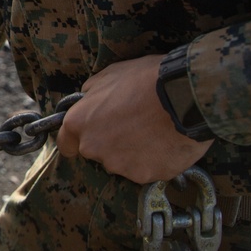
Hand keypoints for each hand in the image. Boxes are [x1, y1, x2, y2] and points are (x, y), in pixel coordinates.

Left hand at [57, 55, 212, 183]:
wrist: (185, 96)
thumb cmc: (147, 80)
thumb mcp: (111, 74)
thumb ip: (93, 92)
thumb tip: (88, 98)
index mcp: (79, 123)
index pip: (66, 144)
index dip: (77, 138)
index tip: (89, 134)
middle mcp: (94, 149)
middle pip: (97, 152)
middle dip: (111, 141)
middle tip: (134, 123)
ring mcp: (119, 166)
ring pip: (122, 163)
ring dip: (133, 151)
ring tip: (154, 130)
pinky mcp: (145, 176)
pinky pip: (147, 169)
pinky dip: (155, 160)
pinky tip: (166, 141)